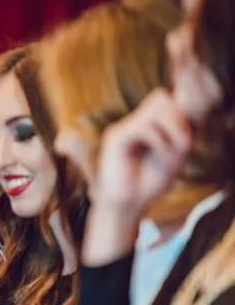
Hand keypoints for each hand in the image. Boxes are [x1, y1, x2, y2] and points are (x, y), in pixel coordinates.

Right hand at [94, 88, 192, 216]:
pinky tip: (163, 159)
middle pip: (160, 98)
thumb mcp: (174, 155)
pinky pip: (146, 128)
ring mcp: (122, 128)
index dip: (181, 108)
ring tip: (176, 153)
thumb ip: (181, 132)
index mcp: (143, 126)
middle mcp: (130, 123)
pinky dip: (161, 143)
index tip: (188, 135)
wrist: (126, 206)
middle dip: (179, 119)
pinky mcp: (115, 138)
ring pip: (156, 107)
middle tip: (184, 147)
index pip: (164, 100)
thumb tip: (189, 106)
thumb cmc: (148, 185)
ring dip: (174, 128)